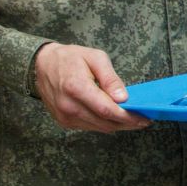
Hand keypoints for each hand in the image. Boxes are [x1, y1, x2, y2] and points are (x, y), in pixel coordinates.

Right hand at [33, 42, 148, 132]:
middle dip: (127, 123)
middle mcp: (68, 106)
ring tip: (132, 118)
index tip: (144, 118)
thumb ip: (110, 78)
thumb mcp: (95, 58)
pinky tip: (114, 116)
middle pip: (105, 122)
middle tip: (143, 120)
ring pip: (99, 128)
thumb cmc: (70, 58)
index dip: (128, 117)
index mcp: (76, 88)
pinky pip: (90, 127)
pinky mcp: (64, 121)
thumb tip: (123, 97)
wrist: (42, 65)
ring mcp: (64, 116)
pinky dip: (104, 123)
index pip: (106, 110)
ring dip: (117, 125)